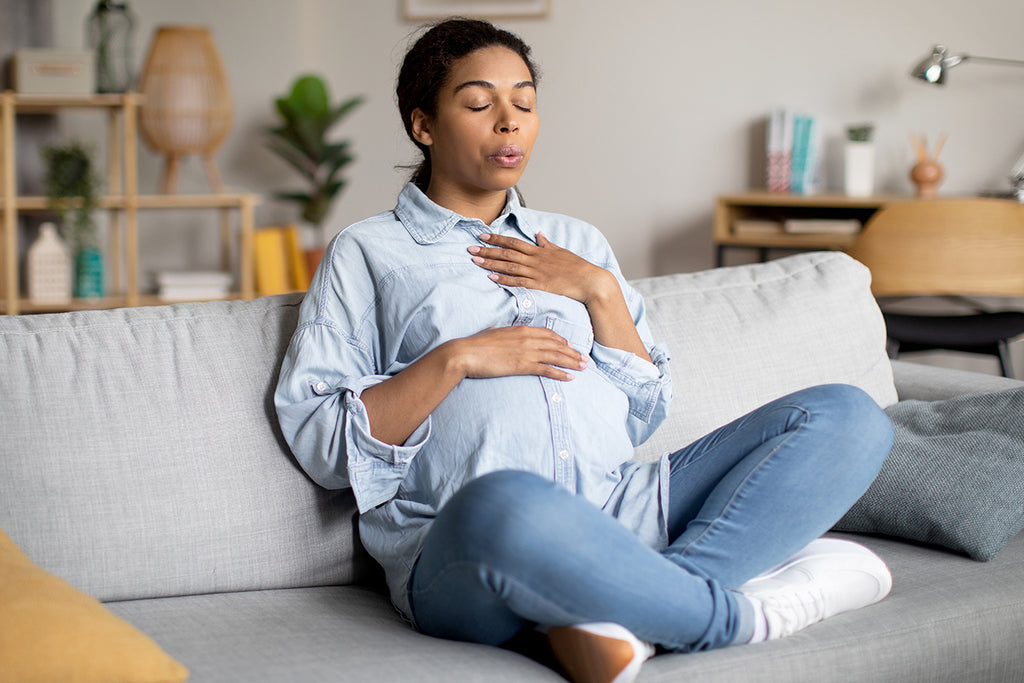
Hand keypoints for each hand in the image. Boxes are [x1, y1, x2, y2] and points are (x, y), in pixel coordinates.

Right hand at [447, 326, 586, 381]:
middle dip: (573, 352)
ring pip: (556, 356)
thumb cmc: (476, 344)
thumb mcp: (493, 332)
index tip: (570, 345)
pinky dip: (560, 373)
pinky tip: (570, 377)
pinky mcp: (523, 365)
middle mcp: (528, 338)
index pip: (548, 333)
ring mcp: (527, 351)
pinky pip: (547, 369)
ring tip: (583, 367)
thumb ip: (503, 333)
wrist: (466, 353)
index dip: (561, 340)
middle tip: (584, 358)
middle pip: (557, 345)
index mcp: (521, 329)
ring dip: (572, 362)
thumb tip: (501, 333)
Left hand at [468, 232, 616, 305]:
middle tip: (470, 248)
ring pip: (509, 266)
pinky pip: (518, 282)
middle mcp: (535, 260)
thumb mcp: (561, 251)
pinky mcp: (540, 285)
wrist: (590, 281)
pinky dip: (504, 279)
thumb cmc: (577, 267)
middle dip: (487, 250)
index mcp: (539, 250)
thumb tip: (538, 234)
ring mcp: (537, 272)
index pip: (514, 242)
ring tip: (475, 261)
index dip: (497, 239)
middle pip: (507, 253)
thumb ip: (546, 243)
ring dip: (491, 263)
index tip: (483, 235)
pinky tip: (491, 277)